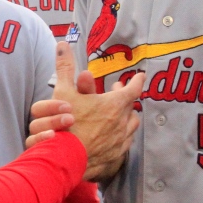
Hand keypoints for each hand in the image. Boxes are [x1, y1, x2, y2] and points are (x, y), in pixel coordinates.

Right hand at [44, 42, 143, 180]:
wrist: (65, 159)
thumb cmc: (66, 123)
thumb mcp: (63, 92)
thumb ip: (65, 67)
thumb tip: (63, 44)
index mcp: (114, 104)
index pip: (132, 89)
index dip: (136, 80)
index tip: (140, 75)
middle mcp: (122, 122)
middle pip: (131, 107)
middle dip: (126, 98)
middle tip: (118, 92)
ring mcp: (120, 140)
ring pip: (131, 126)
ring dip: (127, 118)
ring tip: (121, 115)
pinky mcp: (116, 156)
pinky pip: (126, 143)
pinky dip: (123, 136)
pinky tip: (116, 136)